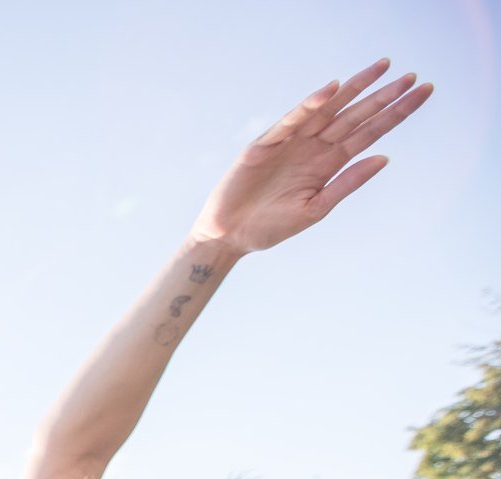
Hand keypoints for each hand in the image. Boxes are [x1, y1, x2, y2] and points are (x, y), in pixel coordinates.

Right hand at [190, 58, 430, 253]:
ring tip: (381, 70)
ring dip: (354, 90)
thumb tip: (384, 157)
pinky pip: (292, 121)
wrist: (230, 236)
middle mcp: (314, 148)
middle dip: (382, 96)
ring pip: (328, 111)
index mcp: (329, 164)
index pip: (369, 132)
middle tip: (410, 77)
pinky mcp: (265, 144)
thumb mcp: (316, 209)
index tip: (421, 93)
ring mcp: (291, 143)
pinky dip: (309, 106)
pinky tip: (330, 92)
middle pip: (355, 116)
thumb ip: (347, 182)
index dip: (395, 113)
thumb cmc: (270, 227)